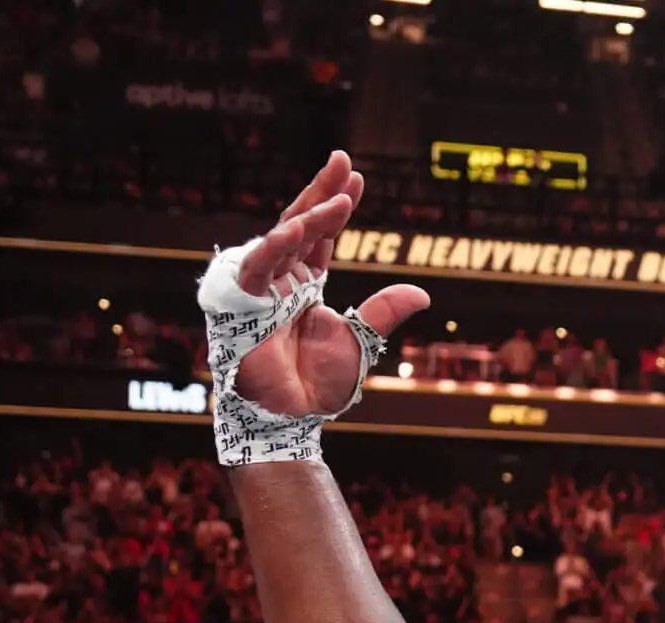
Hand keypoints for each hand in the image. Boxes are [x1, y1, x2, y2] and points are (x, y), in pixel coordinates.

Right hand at [232, 151, 428, 417]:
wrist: (292, 420)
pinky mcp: (241, 305)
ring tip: (340, 197)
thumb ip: (383, 313)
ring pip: (282, 239)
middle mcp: (281, 282)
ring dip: (310, 215)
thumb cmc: (318, 388)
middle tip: (343, 160)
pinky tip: (300, 225)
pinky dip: (276, 244)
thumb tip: (422, 293)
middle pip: (300, 225)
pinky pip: (256, 266)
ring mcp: (261, 291)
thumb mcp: (360, 343)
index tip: (356, 178)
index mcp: (305, 288)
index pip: (322, 238)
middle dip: (322, 192)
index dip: (336, 207)